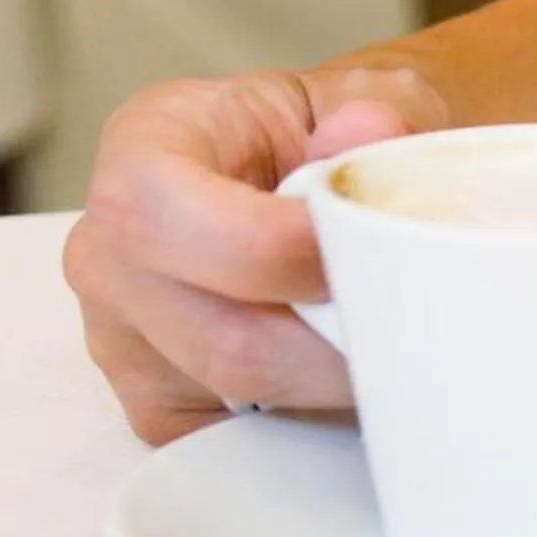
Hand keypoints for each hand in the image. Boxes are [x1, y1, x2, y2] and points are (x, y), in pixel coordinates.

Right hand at [64, 68, 448, 444]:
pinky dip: (316, 419)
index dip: (285, 250)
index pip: (169, 216)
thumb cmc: (332, 135)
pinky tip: (358, 376)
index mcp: (144, 151)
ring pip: (243, 401)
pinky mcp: (158, 405)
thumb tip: (370, 136)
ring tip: (406, 344)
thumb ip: (379, 108)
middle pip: (225, 341)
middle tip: (426, 325)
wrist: (318, 173)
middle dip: (343, 343)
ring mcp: (123, 337)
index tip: (375, 252)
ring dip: (341, 386)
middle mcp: (110, 251)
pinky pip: (240, 441)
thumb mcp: (364, 95)